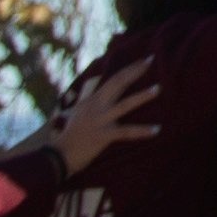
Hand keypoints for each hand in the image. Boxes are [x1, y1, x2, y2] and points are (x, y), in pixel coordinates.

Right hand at [32, 60, 160, 173]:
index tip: (144, 60)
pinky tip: (157, 130)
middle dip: (135, 71)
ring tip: (158, 88)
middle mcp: (96, 106)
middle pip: (118, 83)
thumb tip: (94, 84)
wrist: (59, 155)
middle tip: (151, 60)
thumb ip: (87, 97)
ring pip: (125, 105)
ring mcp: (100, 120)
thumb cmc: (70, 134)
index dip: (129, 69)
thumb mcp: (77, 111)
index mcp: (92, 100)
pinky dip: (142, 131)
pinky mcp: (103, 136)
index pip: (113, 79)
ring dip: (142, 96)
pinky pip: (126, 132)